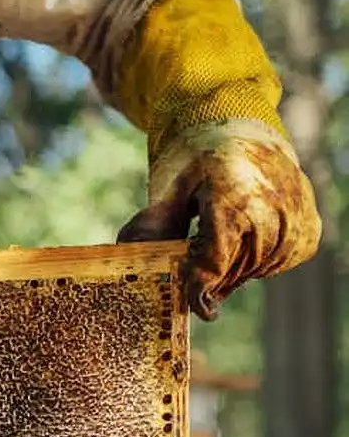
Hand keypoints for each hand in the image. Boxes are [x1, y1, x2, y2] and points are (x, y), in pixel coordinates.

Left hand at [117, 118, 321, 319]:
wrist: (240, 130)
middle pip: (238, 268)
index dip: (200, 287)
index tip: (195, 306)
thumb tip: (128, 258)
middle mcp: (271, 204)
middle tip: (196, 278)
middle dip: (214, 280)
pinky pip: (284, 259)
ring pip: (262, 268)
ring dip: (236, 272)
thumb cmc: (196, 160)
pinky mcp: (309, 222)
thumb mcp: (167, 188)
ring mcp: (296, 213)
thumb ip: (151, 226)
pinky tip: (245, 245)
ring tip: (217, 254)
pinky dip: (262, 262)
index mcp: (232, 194)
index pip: (216, 259)